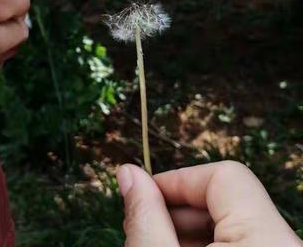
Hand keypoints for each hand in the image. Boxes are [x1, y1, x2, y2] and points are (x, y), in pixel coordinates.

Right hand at [117, 160, 301, 246]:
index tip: (142, 195)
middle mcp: (285, 246)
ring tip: (156, 246)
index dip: (177, 180)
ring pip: (233, 229)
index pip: (224, 176)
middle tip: (142, 231)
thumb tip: (127, 172)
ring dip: (189, 233)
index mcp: (267, 240)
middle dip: (178, 210)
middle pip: (228, 202)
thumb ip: (145, 216)